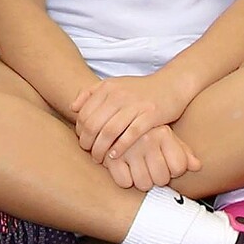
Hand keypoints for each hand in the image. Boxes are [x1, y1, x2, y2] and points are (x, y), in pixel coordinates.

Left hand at [70, 71, 193, 166]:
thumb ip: (91, 93)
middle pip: (93, 124)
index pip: (84, 114)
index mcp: (108, 88)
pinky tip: (114, 156)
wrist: (171, 85)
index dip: (80, 131)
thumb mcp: (114, 85)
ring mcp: (136, 105)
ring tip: (99, 158)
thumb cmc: (140, 90)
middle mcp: (119, 95)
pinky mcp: (151, 115)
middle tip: (89, 153)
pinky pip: (130, 135)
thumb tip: (72, 108)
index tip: (83, 141)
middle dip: (87, 143)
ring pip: (109, 132)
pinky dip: (119, 148)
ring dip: (101, 149)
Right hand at [104, 125, 203, 191]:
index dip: (174, 170)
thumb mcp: (168, 139)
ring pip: (143, 184)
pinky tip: (125, 169)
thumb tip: (197, 166)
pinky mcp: (111, 157)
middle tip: (151, 167)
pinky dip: (125, 179)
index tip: (167, 163)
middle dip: (157, 178)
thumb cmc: (148, 134)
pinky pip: (124, 182)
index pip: (179, 167)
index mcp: (164, 133)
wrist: (116, 119)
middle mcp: (147, 139)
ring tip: (138, 169)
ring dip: (142, 181)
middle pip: (161, 179)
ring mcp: (128, 148)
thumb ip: (184, 153)